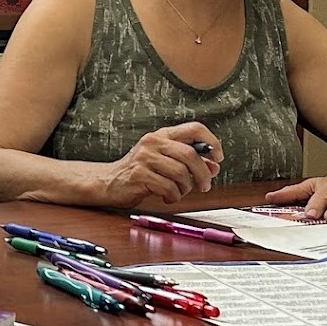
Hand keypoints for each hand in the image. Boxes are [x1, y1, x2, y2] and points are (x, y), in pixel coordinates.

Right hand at [97, 123, 222, 206]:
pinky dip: (173, 196)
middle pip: (190, 154)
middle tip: (204, 185)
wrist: (109, 181)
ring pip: (181, 173)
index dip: (212, 143)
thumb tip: (213, 166)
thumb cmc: (139, 171)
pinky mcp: (139, 175)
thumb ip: (188, 161)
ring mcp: (144, 158)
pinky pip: (168, 187)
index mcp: (162, 134)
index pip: (194, 128)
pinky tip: (167, 196)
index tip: (217, 157)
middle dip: (203, 174)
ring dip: (185, 188)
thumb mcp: (164, 160)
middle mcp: (153, 142)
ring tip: (178, 192)